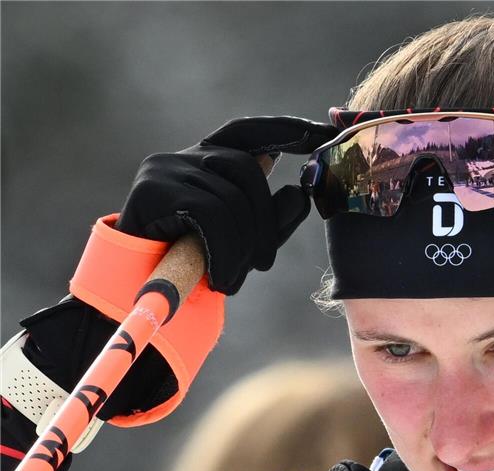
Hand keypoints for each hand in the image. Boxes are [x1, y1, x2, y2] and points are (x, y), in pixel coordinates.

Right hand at [117, 116, 336, 293]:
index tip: (326, 133)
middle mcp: (185, 156)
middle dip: (265, 221)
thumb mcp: (248, 240)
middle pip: (247, 169)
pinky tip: (218, 276)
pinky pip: (210, 214)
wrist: (137, 289)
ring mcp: (166, 168)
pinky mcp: (153, 188)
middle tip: (264, 264)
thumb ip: (277, 218)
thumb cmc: (195, 262)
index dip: (288, 129)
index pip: (250, 131)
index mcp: (208, 160)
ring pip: (230, 197)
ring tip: (233, 278)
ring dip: (241, 246)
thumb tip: (299, 191)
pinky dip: (223, 249)